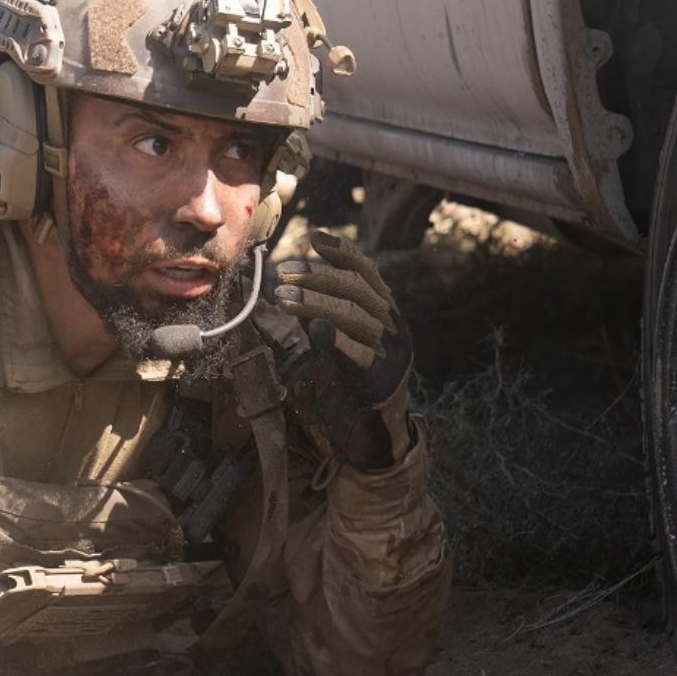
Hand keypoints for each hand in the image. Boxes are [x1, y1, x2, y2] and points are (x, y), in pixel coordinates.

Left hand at [273, 231, 415, 470]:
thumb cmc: (351, 386)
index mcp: (386, 315)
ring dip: (316, 303)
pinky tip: (313, 329)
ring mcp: (390, 355)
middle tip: (283, 273)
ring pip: (355, 317)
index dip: (342, 253)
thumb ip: (321, 316)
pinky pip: (357, 353)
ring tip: (283, 296)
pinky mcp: (379, 381)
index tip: (314, 239)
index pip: (368, 273)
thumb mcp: (336, 343)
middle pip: (358, 290)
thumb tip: (292, 286)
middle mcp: (393, 329)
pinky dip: (334, 338)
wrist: (372, 436)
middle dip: (318, 277)